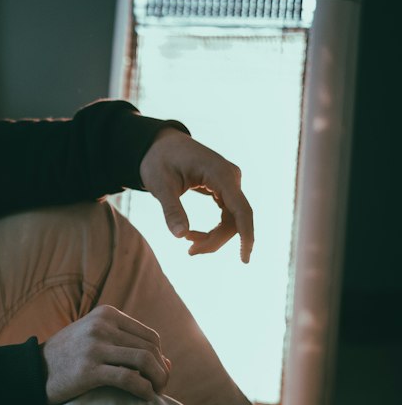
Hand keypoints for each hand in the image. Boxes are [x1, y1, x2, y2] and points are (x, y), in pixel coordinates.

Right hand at [40, 305, 169, 404]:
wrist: (31, 371)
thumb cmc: (68, 358)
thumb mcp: (94, 339)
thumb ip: (127, 346)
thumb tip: (169, 364)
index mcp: (105, 314)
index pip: (150, 336)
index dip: (161, 358)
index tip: (157, 376)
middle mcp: (101, 326)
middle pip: (151, 349)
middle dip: (162, 371)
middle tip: (160, 389)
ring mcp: (94, 346)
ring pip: (145, 361)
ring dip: (158, 381)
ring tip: (156, 393)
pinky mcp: (89, 369)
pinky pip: (129, 379)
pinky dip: (144, 390)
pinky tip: (145, 398)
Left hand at [139, 127, 253, 262]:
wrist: (159, 145)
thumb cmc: (158, 161)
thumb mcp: (160, 186)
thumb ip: (171, 210)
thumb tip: (180, 236)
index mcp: (220, 174)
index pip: (241, 210)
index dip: (246, 236)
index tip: (244, 259)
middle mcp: (231, 177)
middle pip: (236, 219)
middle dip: (216, 240)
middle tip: (190, 251)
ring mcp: (229, 182)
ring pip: (232, 219)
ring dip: (213, 236)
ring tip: (189, 245)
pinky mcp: (224, 187)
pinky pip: (227, 213)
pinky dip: (214, 228)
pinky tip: (194, 236)